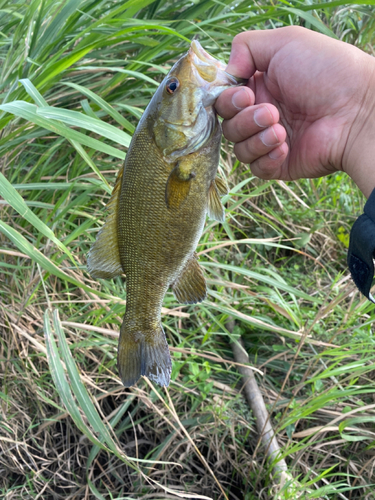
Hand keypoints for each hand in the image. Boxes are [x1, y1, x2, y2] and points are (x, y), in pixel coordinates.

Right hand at [216, 27, 374, 196]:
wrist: (356, 110)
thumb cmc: (325, 71)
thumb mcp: (285, 42)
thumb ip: (245, 47)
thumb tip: (228, 73)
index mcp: (262, 86)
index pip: (226, 99)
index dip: (228, 100)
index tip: (244, 95)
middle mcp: (263, 114)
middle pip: (228, 125)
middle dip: (243, 119)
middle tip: (271, 112)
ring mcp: (270, 140)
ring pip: (239, 149)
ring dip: (256, 138)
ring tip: (282, 130)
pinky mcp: (279, 164)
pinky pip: (255, 168)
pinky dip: (265, 157)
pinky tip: (285, 147)